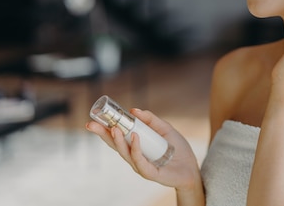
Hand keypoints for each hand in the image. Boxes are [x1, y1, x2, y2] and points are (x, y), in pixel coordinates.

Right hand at [86, 108, 201, 189]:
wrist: (192, 168)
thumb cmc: (178, 150)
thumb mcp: (164, 129)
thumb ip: (151, 120)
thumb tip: (134, 110)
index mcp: (135, 146)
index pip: (116, 137)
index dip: (104, 129)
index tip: (92, 120)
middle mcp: (134, 157)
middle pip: (114, 146)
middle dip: (102, 135)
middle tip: (91, 124)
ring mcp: (141, 166)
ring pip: (125, 153)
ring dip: (118, 140)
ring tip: (114, 128)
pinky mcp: (150, 173)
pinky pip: (140, 161)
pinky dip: (135, 149)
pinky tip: (134, 137)